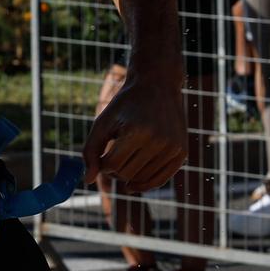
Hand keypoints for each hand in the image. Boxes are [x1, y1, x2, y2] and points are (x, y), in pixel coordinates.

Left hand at [82, 65, 186, 194]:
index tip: (102, 155)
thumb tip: (88, 181)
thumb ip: (90, 151)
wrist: (157, 86)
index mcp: (136, 131)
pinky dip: (145, 184)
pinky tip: (133, 184)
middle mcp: (158, 140)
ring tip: (125, 162)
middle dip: (114, 171)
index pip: (112, 165)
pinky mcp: (181, 152)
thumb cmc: (125, 105)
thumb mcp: (103, 122)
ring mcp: (172, 147)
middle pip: (127, 174)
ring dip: (129, 177)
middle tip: (113, 158)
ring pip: (143, 180)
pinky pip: (160, 180)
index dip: (102, 164)